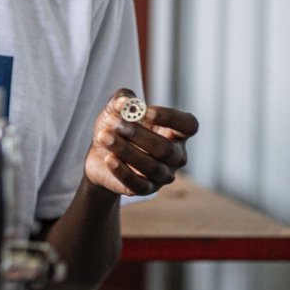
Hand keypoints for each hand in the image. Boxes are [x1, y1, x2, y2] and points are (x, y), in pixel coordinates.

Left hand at [84, 89, 198, 196]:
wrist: (100, 155)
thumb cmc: (117, 128)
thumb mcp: (116, 109)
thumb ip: (122, 99)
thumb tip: (125, 101)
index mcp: (176, 133)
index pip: (189, 125)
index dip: (170, 117)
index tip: (144, 111)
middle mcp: (175, 156)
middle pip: (166, 148)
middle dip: (138, 134)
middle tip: (114, 122)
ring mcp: (163, 175)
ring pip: (151, 166)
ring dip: (125, 149)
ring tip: (103, 136)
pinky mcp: (146, 189)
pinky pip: (138, 184)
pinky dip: (122, 171)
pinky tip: (108, 159)